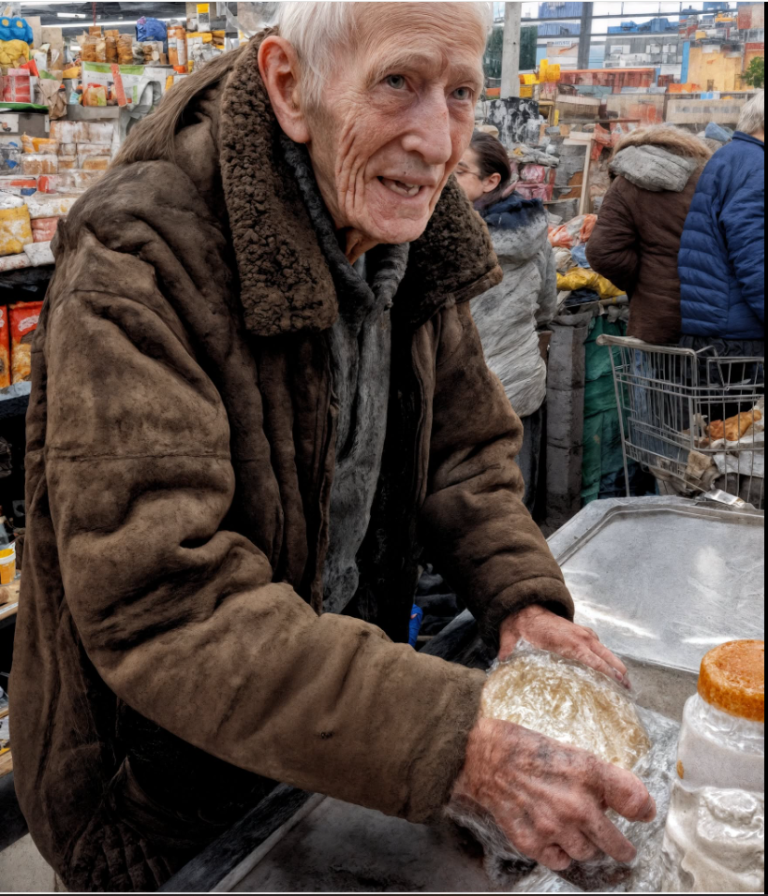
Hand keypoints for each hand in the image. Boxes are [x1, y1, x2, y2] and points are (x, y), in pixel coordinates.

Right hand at [451, 716, 655, 870]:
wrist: (483, 756)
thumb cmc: (525, 748)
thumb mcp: (571, 751)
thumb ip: (603, 777)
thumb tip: (633, 801)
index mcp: (588, 774)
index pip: (635, 801)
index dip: (644, 810)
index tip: (644, 816)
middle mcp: (576, 805)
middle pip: (617, 845)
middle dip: (622, 848)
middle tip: (623, 850)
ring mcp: (553, 827)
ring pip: (587, 854)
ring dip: (586, 846)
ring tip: (577, 834)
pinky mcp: (532, 842)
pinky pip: (560, 861)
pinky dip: (560, 854)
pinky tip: (555, 838)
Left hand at [499, 605, 629, 687]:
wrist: (525, 607)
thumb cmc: (521, 626)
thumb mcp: (512, 638)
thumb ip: (507, 650)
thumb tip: (501, 661)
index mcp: (567, 641)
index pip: (592, 661)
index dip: (606, 674)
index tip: (619, 686)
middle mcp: (581, 637)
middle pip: (607, 658)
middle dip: (619, 674)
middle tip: (629, 691)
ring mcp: (584, 634)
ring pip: (606, 653)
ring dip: (617, 668)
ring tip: (626, 686)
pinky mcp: (583, 634)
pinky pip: (600, 649)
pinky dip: (608, 660)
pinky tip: (612, 674)